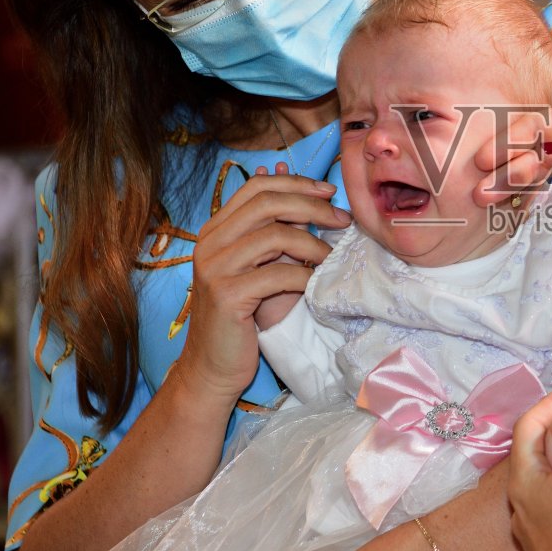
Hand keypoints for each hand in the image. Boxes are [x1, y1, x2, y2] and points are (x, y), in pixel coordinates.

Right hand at [177, 163, 350, 403]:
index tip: (329, 191)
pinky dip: (303, 276)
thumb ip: (272, 232)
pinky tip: (315, 284)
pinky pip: (276, 275)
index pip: (255, 187)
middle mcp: (209, 243)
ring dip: (312, 244)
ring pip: (274, 236)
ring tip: (332, 257)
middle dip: (311, 207)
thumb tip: (307, 194)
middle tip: (342, 219)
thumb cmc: (241, 316)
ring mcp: (215, 269)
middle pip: (267, 204)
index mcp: (214, 230)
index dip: (295, 183)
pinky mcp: (227, 296)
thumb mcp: (255, 267)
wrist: (212, 366)